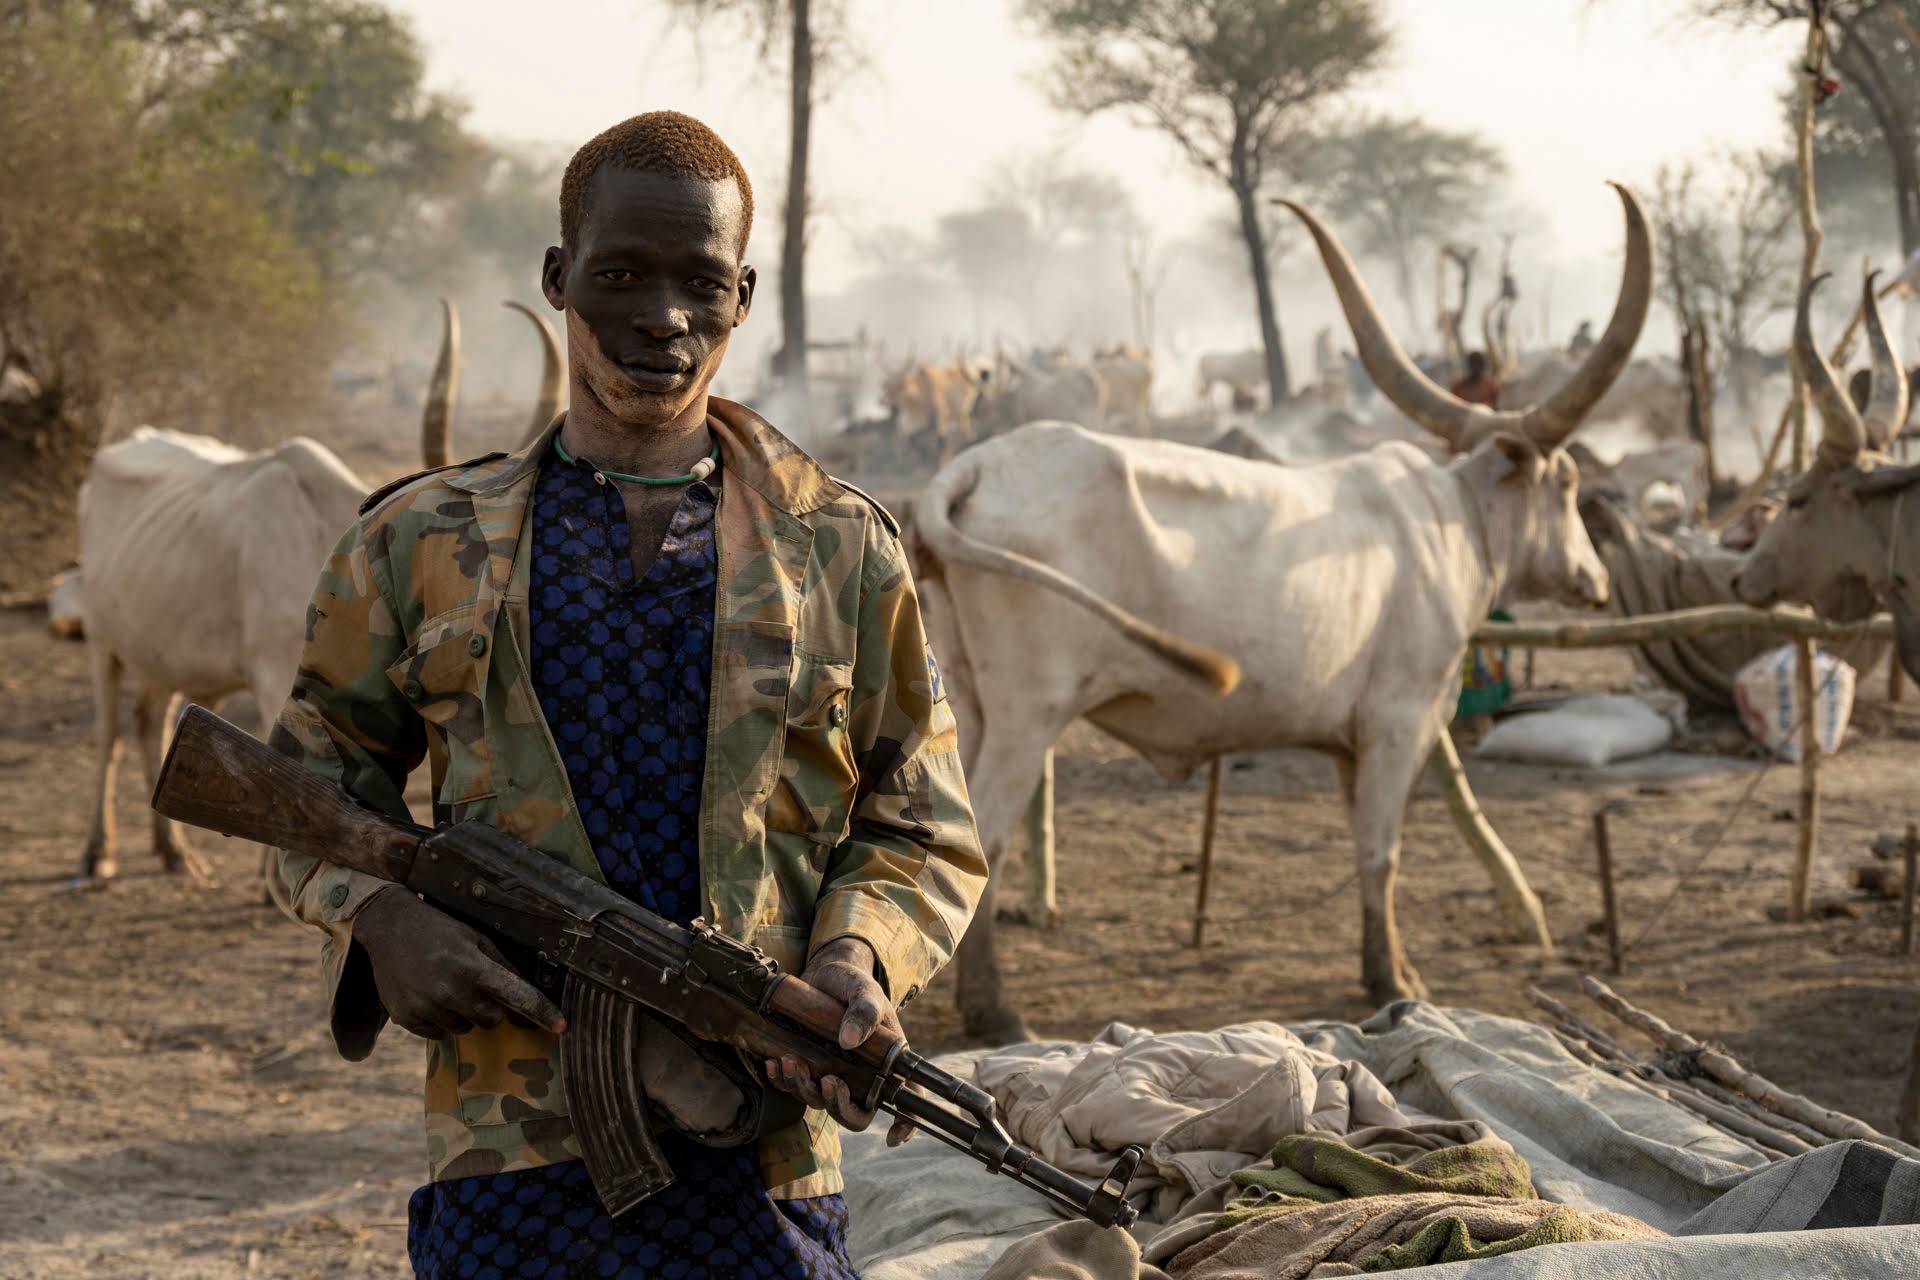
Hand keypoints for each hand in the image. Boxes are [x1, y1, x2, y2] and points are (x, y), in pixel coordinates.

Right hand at [353, 886, 565, 1040]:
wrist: (390, 926)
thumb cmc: (441, 931)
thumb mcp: (477, 939)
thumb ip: (503, 967)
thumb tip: (528, 993)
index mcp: (472, 967)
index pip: (517, 996)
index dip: (542, 1012)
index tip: (562, 1027)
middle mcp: (450, 991)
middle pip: (491, 1020)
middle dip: (490, 1007)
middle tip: (473, 985)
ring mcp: (426, 1007)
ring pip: (464, 1029)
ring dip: (463, 1014)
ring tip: (446, 985)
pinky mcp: (406, 1018)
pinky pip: (438, 1034)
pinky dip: (439, 1020)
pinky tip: (428, 994)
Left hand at [765, 938, 915, 1145]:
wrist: (826, 973)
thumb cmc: (853, 983)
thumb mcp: (865, 991)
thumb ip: (863, 1012)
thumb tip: (849, 1041)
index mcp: (886, 1062)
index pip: (906, 1100)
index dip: (904, 1124)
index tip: (892, 1138)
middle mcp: (860, 1076)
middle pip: (854, 1114)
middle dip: (838, 1106)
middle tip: (827, 1083)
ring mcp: (831, 1073)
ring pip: (818, 1102)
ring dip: (802, 1088)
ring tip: (790, 1061)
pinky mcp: (806, 1066)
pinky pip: (792, 1087)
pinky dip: (780, 1079)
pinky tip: (773, 1062)